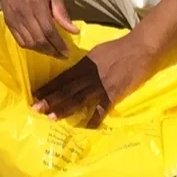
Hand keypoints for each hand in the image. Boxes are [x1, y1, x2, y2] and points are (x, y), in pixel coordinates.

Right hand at [0, 0, 76, 56]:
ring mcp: (15, 19)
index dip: (59, 45)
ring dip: (41, 51)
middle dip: (52, 51)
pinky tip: (38, 47)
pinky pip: (19, 40)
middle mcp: (25, 14)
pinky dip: (30, 47)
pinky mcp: (8, 22)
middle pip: (39, 40)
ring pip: (29, 43)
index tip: (67, 53)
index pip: (49, 31)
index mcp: (37, 5)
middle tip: (61, 56)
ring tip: (52, 52)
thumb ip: (62, 13)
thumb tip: (74, 32)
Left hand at [31, 32, 155, 123]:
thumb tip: (74, 73)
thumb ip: (85, 64)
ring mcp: (101, 85)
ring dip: (64, 109)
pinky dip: (93, 120)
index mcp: (84, 64)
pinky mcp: (114, 94)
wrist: (141, 49)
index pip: (62, 77)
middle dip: (50, 99)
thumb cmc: (119, 48)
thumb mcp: (96, 52)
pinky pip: (101, 110)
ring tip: (51, 117)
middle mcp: (89, 75)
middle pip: (67, 89)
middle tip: (36, 109)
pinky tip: (84, 128)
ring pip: (79, 99)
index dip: (49, 87)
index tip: (35, 94)